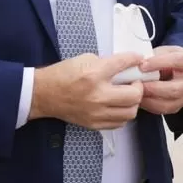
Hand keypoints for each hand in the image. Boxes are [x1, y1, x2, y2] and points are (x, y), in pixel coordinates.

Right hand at [29, 52, 144, 129]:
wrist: (43, 94)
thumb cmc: (63, 73)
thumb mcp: (85, 59)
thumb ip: (107, 63)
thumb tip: (125, 66)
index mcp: (95, 74)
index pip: (124, 64)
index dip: (135, 59)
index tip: (138, 59)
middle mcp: (98, 95)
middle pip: (134, 95)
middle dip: (139, 86)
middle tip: (133, 82)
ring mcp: (96, 113)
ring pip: (130, 112)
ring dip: (132, 102)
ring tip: (126, 95)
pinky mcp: (94, 124)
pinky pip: (119, 123)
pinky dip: (122, 114)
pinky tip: (117, 106)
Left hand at [137, 46, 182, 114]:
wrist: (175, 71)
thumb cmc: (167, 59)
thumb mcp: (163, 51)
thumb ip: (153, 56)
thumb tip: (138, 64)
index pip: (177, 61)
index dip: (159, 63)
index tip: (142, 65)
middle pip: (173, 89)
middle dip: (153, 87)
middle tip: (137, 84)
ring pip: (166, 103)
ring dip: (148, 98)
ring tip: (136, 92)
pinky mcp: (176, 107)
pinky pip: (161, 110)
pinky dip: (148, 105)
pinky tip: (139, 98)